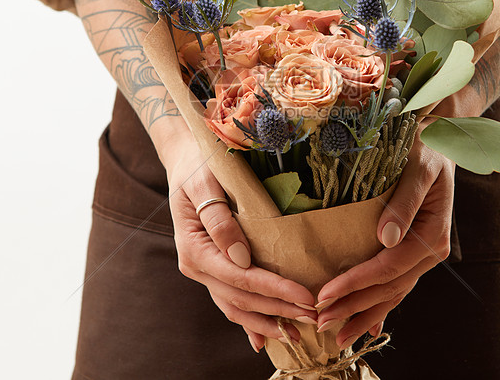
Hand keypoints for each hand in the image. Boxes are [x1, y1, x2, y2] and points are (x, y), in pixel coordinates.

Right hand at [165, 135, 317, 347]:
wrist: (185, 161)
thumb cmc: (198, 167)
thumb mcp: (204, 185)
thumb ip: (218, 219)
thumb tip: (240, 257)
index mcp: (195, 248)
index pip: (240, 278)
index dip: (274, 290)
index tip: (305, 296)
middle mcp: (196, 266)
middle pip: (240, 298)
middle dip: (278, 310)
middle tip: (314, 317)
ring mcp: (203, 271)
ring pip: (234, 307)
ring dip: (265, 322)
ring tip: (297, 333)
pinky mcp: (212, 270)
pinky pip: (230, 300)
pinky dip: (248, 320)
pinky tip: (264, 338)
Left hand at [314, 137, 454, 348]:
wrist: (439, 141)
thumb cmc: (426, 148)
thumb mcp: (419, 167)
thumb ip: (405, 201)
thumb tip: (385, 238)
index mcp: (432, 234)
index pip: (388, 267)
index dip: (356, 284)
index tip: (324, 295)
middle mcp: (429, 251)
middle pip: (388, 288)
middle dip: (353, 308)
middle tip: (319, 323)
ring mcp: (421, 254)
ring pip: (392, 293)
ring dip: (363, 315)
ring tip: (336, 336)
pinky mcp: (411, 252)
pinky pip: (394, 284)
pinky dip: (378, 306)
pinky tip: (364, 326)